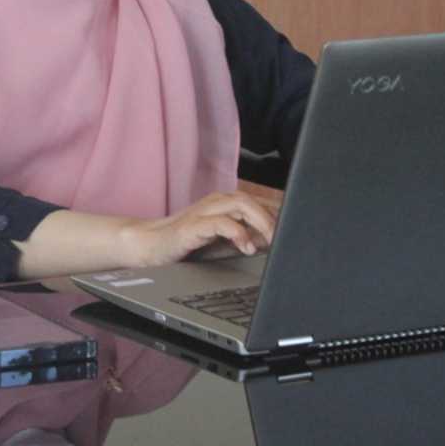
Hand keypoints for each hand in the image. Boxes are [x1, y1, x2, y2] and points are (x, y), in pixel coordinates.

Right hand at [119, 190, 277, 268]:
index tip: (296, 229)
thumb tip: (274, 241)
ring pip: (240, 204)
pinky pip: (220, 222)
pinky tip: (246, 245)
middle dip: (273, 218)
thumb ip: (245, 237)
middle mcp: (215, 203)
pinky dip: (238, 232)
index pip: (258, 202)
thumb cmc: (185, 244)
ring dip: (260, 222)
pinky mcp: (192, 227)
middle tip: (286, 238)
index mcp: (223, 204)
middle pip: (252, 199)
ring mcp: (203, 212)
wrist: (148, 246)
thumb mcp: (221, 242)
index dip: (279, 213)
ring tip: (271, 241)